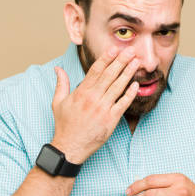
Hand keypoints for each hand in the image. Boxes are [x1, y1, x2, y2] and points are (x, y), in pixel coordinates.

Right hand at [51, 46, 139, 163]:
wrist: (70, 147)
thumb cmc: (65, 125)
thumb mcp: (58, 102)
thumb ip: (61, 84)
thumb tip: (57, 68)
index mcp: (81, 92)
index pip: (96, 70)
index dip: (106, 58)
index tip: (114, 49)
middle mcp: (93, 98)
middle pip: (109, 75)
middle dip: (121, 61)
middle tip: (131, 50)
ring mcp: (103, 109)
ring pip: (118, 87)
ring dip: (128, 73)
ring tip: (136, 62)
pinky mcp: (111, 120)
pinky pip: (123, 104)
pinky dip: (130, 94)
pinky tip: (136, 85)